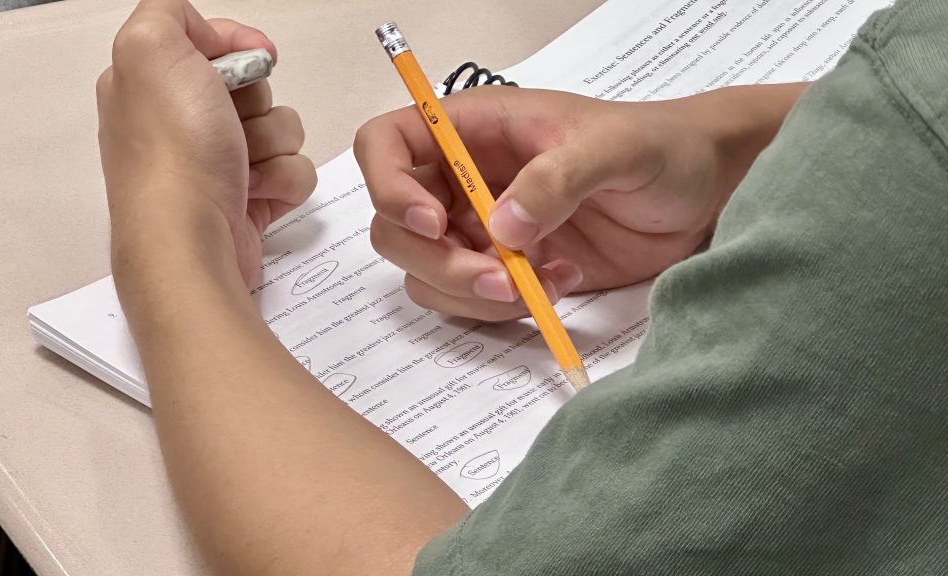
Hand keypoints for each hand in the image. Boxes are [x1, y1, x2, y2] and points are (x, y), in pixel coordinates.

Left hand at [97, 0, 315, 286]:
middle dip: (258, 101)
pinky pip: (292, 171)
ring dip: (274, 143)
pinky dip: (283, 181)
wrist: (190, 242)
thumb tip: (206, 33)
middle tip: (232, 123)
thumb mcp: (150, 49)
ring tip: (243, 167)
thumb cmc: (172, 154)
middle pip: (254, 86)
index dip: (239, 45)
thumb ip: (168, 11)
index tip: (254, 57)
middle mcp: (181, 122)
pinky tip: (255, 193)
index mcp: (152, 83)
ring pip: (280, 128)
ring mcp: (216, 163)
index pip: (212, 42)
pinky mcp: (247, 199)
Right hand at [354, 85, 802, 320]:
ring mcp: (482, 230)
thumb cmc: (662, 147)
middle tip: (505, 275)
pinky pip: (468, 301)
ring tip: (544, 280)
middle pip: (395, 228)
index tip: (433, 224)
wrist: (703, 192)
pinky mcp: (508, 270)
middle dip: (441, 263)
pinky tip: (560, 282)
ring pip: (428, 274)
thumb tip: (501, 228)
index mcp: (475, 130)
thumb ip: (558, 178)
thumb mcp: (616, 148)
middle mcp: (464, 180)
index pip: (387, 146)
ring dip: (473, 293)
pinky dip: (502, 307)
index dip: (388, 187)